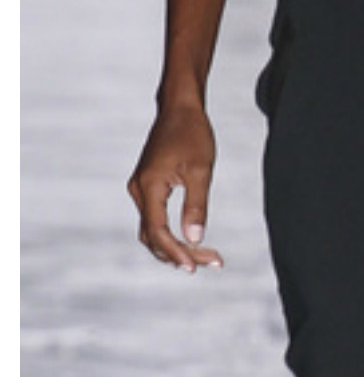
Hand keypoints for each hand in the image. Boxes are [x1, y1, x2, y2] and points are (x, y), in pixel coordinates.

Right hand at [130, 100, 222, 270]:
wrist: (179, 109)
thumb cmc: (193, 135)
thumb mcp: (201, 170)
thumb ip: (197, 205)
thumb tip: (195, 238)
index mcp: (149, 186)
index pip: (157, 230)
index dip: (175, 251)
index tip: (195, 266)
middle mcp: (139, 190)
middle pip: (153, 235)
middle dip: (179, 253)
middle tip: (213, 262)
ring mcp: (141, 189)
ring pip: (152, 229)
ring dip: (175, 246)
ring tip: (207, 257)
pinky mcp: (147, 187)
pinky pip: (154, 218)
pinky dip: (171, 233)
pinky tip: (192, 240)